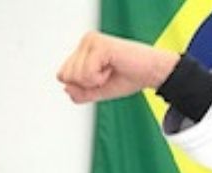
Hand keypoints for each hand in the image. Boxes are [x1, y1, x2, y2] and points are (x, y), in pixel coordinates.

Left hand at [57, 31, 179, 104]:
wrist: (149, 73)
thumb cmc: (125, 78)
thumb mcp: (94, 92)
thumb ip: (77, 93)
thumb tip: (66, 87)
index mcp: (82, 50)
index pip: (62, 76)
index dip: (79, 86)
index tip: (98, 79)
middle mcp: (85, 41)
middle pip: (64, 76)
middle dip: (84, 84)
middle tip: (104, 75)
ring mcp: (91, 41)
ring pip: (74, 76)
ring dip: (93, 81)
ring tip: (109, 70)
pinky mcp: (99, 44)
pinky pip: (86, 74)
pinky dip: (99, 78)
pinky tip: (112, 66)